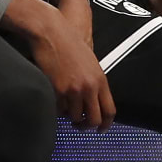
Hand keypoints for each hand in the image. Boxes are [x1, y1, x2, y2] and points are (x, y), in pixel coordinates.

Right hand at [3, 0, 114, 130]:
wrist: (52, 32)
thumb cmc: (69, 44)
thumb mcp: (90, 63)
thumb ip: (94, 83)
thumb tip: (93, 103)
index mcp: (101, 80)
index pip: (110, 111)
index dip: (106, 125)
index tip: (101, 130)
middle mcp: (90, 87)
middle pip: (93, 120)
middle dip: (86, 126)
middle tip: (79, 124)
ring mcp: (73, 89)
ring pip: (74, 117)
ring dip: (68, 115)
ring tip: (64, 104)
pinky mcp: (57, 89)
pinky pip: (58, 110)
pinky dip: (56, 108)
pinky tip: (55, 96)